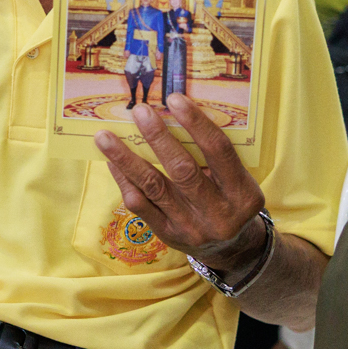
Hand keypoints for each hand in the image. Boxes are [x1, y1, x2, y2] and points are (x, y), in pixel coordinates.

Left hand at [95, 95, 265, 276]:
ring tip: (105, 137)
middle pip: (183, 169)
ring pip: (154, 187)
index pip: (219, 150)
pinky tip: (113, 162)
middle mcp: (218, 212)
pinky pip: (140, 205)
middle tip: (139, 111)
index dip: (196, 123)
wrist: (230, 249)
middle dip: (158, 137)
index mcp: (242, 192)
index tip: (174, 99)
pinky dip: (124, 181)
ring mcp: (190, 226)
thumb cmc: (231, 200)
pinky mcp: (168, 235)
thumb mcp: (237, 181)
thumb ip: (214, 156)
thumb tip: (172, 116)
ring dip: (127, 159)